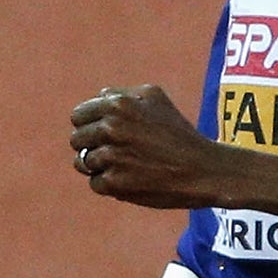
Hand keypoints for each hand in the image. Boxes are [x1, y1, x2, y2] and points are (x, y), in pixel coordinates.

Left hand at [70, 85, 221, 207]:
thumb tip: (98, 97)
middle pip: (77, 140)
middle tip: (114, 151)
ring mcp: (111, 156)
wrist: (200, 169)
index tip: (101, 133)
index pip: (78, 116)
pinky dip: (108, 183)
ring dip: (99, 166)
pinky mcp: (114, 183)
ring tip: (123, 165)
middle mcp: (111, 128)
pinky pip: (95, 183)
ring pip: (82, 162)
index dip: (88, 125)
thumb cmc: (178, 132)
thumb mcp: (155, 98)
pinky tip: (129, 178)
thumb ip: (122, 94)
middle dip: (91, 145)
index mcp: (117, 105)